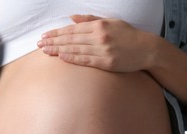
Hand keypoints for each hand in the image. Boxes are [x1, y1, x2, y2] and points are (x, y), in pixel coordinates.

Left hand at [37, 14, 157, 71]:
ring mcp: (103, 50)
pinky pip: (86, 61)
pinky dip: (72, 58)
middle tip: (39, 44)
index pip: (73, 29)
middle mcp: (100, 37)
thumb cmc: (128, 35)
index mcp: (99, 26)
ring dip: (59, 50)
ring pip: (76, 50)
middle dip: (53, 41)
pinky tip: (62, 57)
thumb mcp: (111, 22)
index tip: (45, 35)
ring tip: (46, 51)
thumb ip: (91, 19)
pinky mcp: (107, 63)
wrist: (146, 49)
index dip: (57, 32)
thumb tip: (72, 18)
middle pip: (71, 39)